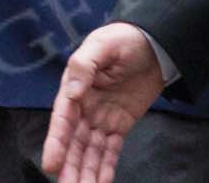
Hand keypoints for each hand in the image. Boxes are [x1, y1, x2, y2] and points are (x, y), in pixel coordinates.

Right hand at [40, 22, 164, 182]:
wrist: (156, 43)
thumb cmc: (125, 39)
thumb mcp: (102, 44)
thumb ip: (84, 66)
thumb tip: (72, 93)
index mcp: (75, 87)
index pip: (63, 119)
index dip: (57, 142)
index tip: (51, 164)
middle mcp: (84, 106)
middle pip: (74, 141)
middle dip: (70, 165)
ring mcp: (101, 117)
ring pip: (90, 150)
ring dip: (85, 171)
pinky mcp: (119, 124)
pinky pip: (110, 150)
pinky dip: (105, 167)